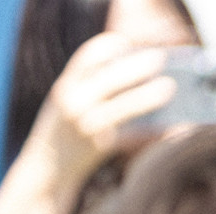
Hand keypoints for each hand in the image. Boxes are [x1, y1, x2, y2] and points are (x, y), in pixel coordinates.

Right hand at [21, 32, 175, 191]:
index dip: (107, 46)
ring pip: (125, 105)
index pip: (87, 57)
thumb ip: (85, 87)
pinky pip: (133, 134)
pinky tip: (169, 125)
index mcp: (64, 87)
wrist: (45, 170)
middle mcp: (74, 103)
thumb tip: (122, 72)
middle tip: (159, 58)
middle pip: (111, 77)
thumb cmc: (60, 134)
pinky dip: (152, 130)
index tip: (125, 41)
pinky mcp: (100, 146)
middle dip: (137, 66)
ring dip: (149, 95)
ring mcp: (87, 125)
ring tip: (169, 87)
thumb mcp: (64, 104)